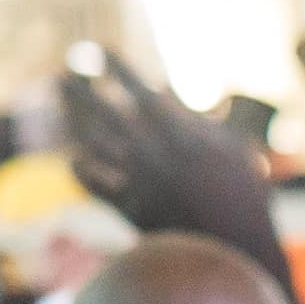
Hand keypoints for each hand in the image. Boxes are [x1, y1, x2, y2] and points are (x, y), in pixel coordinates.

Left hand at [58, 52, 284, 263]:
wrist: (240, 252)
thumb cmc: (245, 199)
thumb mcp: (232, 151)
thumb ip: (199, 120)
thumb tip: (166, 93)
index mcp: (186, 137)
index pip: (143, 94)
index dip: (119, 70)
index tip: (99, 51)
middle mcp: (158, 158)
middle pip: (109, 118)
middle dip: (82, 95)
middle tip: (60, 77)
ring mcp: (143, 186)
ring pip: (98, 149)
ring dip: (78, 128)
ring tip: (64, 115)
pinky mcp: (133, 213)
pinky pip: (97, 188)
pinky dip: (84, 172)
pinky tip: (75, 160)